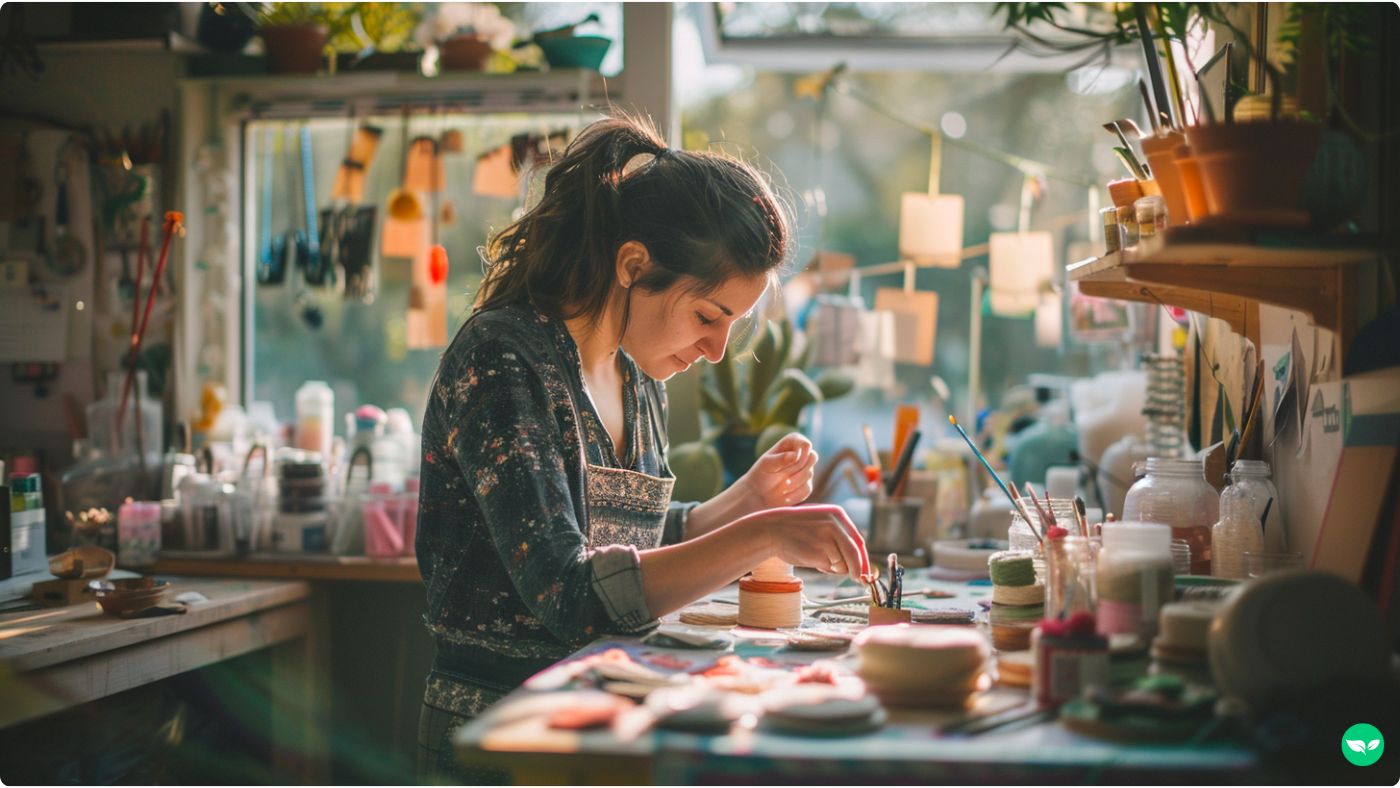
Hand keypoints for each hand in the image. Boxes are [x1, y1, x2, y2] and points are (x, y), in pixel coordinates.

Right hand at [735, 503, 867, 580]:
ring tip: (816, 556)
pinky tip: (809, 558)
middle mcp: (835, 525)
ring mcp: (827, 539)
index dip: (864, 558)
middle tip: (859, 579)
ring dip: (834, 567)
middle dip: (858, 570)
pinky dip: (823, 569)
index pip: (858, 541)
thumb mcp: (820, 523)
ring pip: (842, 564)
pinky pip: (829, 568)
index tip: (865, 571)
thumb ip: (838, 537)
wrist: (771, 529)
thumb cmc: (796, 529)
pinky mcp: (818, 553)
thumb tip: (858, 563)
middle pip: (855, 554)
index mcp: (838, 514)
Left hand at [737, 433, 818, 510]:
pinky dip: (795, 493)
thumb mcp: (767, 464)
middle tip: (786, 478)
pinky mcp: (806, 485)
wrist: (759, 493)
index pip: (804, 443)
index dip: (803, 451)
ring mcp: (805, 470)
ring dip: (794, 482)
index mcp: (791, 444)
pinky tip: (785, 496)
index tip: (795, 458)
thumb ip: (781, 458)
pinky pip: (806, 489)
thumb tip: (796, 455)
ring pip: (809, 474)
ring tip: (782, 488)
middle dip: (800, 467)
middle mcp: (801, 455)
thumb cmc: (761, 473)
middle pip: (812, 457)